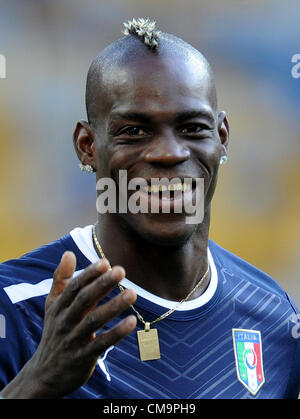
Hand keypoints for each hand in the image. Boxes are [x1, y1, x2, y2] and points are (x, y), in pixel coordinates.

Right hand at [2, 252, 136, 397]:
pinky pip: (102, 344)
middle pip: (84, 300)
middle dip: (102, 284)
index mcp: (59, 307)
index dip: (89, 274)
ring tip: (133, 294)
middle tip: (121, 271)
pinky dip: (116, 333)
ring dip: (114, 306)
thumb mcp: (52, 306)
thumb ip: (61, 280)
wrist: (44, 375)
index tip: (105, 262)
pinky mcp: (83, 357)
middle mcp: (65, 321)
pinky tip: (132, 322)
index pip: (74, 287)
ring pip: (94, 320)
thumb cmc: (54, 332)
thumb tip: (68, 253)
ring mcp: (74, 339)